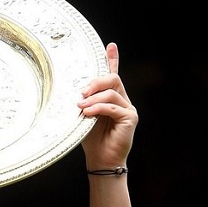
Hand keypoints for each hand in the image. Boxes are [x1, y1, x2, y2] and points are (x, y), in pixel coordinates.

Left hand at [78, 42, 137, 170]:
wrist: (101, 160)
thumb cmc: (91, 140)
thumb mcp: (84, 115)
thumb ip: (85, 101)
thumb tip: (76, 91)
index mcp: (111, 98)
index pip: (113, 75)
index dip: (113, 59)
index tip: (110, 46)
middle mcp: (122, 100)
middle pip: (112, 78)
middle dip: (95, 82)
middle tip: (80, 93)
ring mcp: (128, 108)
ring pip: (111, 92)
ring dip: (93, 98)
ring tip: (81, 107)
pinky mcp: (131, 118)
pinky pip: (113, 106)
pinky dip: (98, 108)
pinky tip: (87, 113)